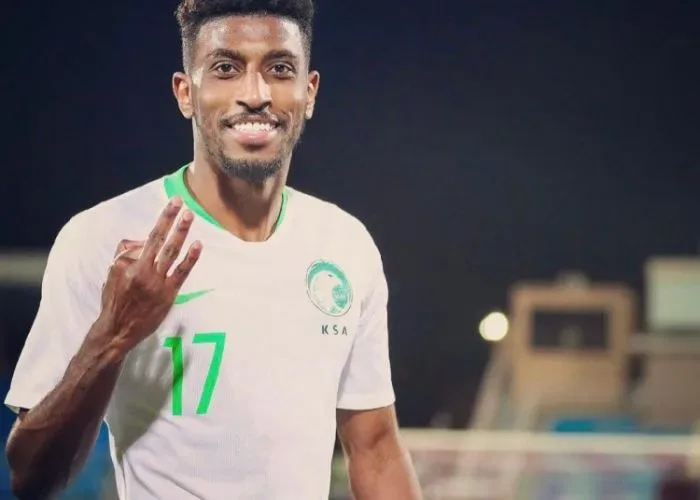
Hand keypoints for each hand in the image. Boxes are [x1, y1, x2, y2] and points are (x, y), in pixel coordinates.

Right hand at [98, 198, 201, 352]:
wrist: (118, 330)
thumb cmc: (114, 301)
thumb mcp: (110, 275)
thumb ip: (123, 255)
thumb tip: (139, 240)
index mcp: (126, 265)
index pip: (145, 240)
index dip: (161, 222)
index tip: (171, 206)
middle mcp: (142, 271)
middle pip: (158, 239)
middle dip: (170, 218)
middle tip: (180, 201)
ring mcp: (156, 282)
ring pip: (170, 252)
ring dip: (181, 232)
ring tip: (190, 215)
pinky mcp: (168, 294)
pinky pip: (181, 272)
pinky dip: (190, 258)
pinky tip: (198, 244)